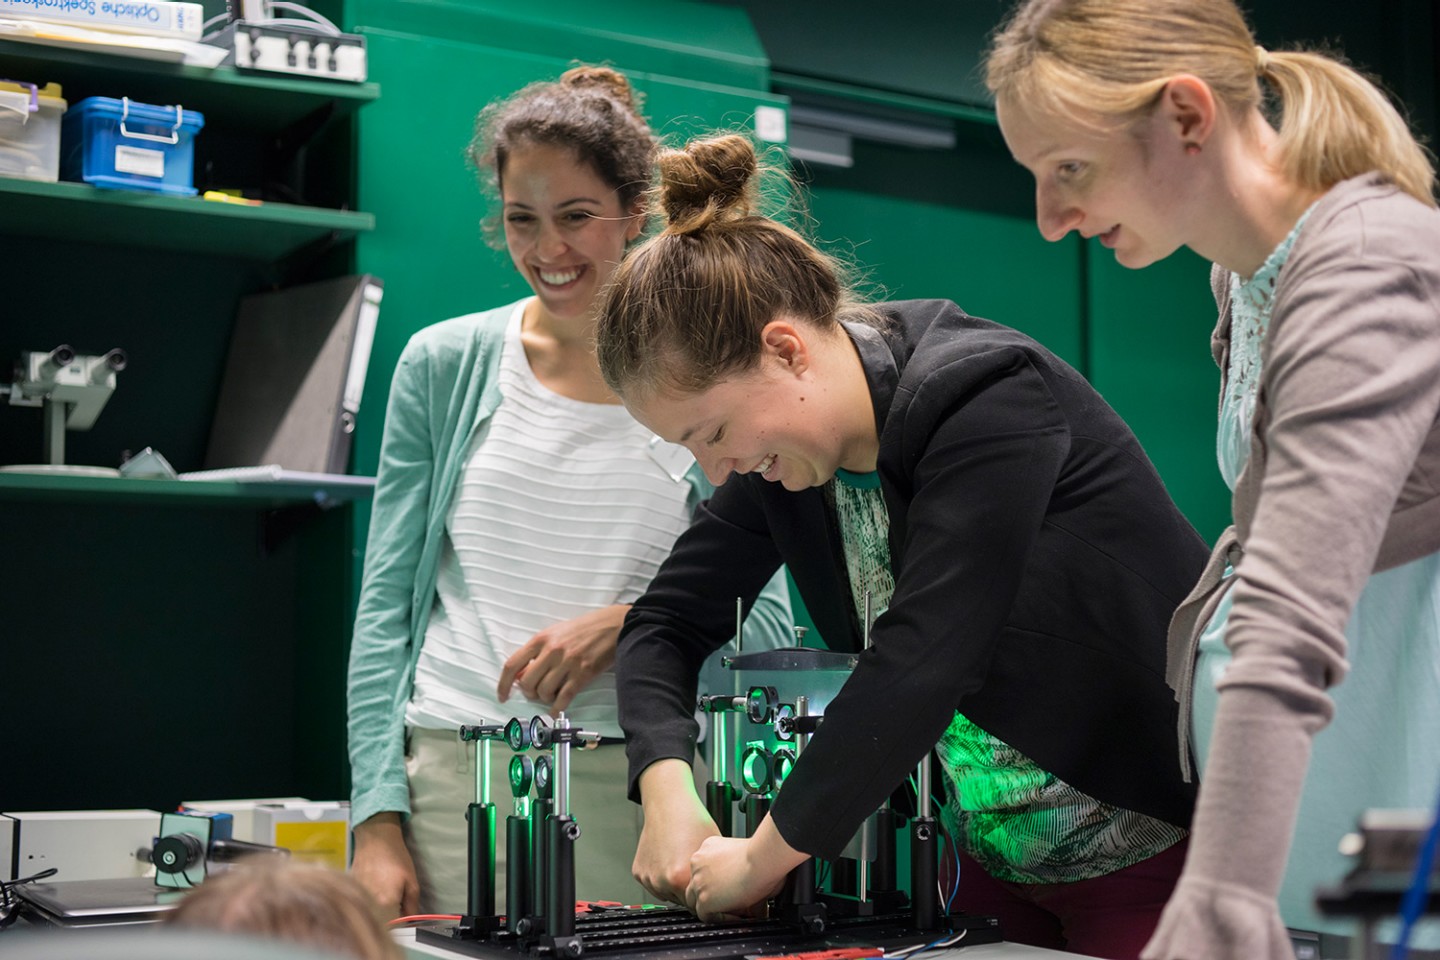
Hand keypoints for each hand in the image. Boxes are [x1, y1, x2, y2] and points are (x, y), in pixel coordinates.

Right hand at [350, 812, 420, 918]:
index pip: (392, 928)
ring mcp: (357, 898)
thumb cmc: (396, 858)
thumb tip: (409, 922)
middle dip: (388, 917)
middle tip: (394, 900)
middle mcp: (368, 905)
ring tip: (383, 890)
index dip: (399, 924)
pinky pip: (360, 903)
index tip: (402, 914)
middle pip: (378, 922)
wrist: (375, 839)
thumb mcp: (412, 882)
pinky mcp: (350, 891)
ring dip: (377, 909)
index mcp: (385, 904)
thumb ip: (411, 907)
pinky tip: (373, 887)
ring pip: (368, 913)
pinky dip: (367, 900)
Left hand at [497, 604, 629, 713]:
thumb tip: (521, 676)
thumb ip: (537, 652)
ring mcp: (568, 663)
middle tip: (535, 693)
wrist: (613, 625)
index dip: (503, 684)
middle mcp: (552, 651)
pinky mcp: (583, 674)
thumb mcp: (556, 633)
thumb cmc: (584, 629)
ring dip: (545, 698)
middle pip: (527, 683)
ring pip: (544, 692)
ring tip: (552, 694)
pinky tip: (556, 709)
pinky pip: (563, 698)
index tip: (503, 695)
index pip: (513, 665)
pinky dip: (557, 708)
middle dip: (528, 693)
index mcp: (541, 639)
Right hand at [633, 759, 719, 904]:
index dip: (704, 896)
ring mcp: (648, 877)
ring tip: (681, 862)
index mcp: (680, 878)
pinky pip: (654, 883)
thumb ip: (711, 877)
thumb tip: (719, 889)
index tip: (707, 889)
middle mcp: (661, 881)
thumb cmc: (692, 823)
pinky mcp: (639, 872)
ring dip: (674, 885)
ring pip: (666, 893)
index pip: (697, 904)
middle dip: (689, 891)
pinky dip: (661, 876)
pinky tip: (670, 859)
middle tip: (695, 872)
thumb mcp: (710, 852)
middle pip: (681, 900)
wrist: (669, 805)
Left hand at [685, 816, 802, 922]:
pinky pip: (705, 916)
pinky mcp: (704, 898)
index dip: (715, 882)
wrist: (762, 860)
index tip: (729, 889)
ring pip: (696, 901)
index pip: (702, 869)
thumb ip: (739, 869)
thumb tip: (750, 888)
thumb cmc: (761, 856)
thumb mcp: (745, 856)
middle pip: (695, 884)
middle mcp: (698, 862)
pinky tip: (737, 916)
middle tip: (729, 902)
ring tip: (733, 911)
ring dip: (713, 908)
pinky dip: (720, 918)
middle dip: (709, 895)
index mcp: (708, 847)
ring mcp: (699, 881)